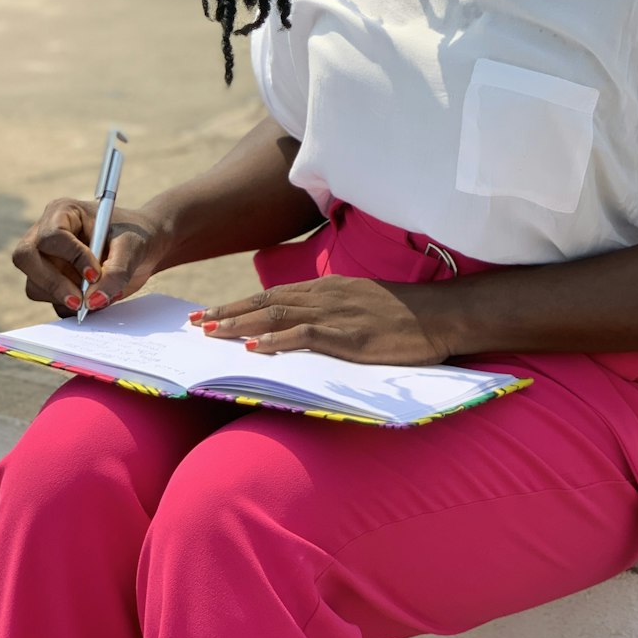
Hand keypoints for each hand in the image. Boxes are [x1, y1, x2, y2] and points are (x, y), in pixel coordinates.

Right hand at [12, 199, 167, 316]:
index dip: (71, 257)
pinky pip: (50, 302)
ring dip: (65, 297)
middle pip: (26, 258)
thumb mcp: (132, 248)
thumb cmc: (135, 237)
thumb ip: (116, 272)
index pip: (51, 235)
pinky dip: (71, 308)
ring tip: (100, 295)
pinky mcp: (50, 283)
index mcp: (63, 212)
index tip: (95, 273)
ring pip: (35, 285)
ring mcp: (44, 260)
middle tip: (81, 302)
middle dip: (53, 283)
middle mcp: (45, 234)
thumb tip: (92, 302)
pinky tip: (96, 299)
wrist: (142, 249)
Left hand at [190, 276, 454, 365]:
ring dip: (241, 324)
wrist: (441, 314)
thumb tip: (306, 327)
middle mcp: (326, 295)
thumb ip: (334, 311)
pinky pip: (303, 335)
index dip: (239, 304)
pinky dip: (275, 340)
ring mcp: (336, 313)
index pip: (274, 294)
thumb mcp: (363, 305)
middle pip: (266, 301)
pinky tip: (253, 348)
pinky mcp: (348, 334)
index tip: (211, 314)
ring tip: (212, 333)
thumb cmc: (407, 314)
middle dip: (228, 312)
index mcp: (328, 288)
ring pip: (277, 314)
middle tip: (196, 322)